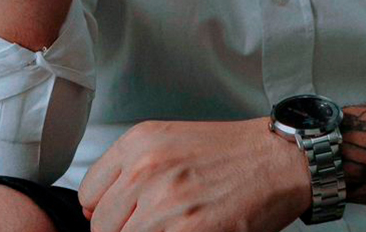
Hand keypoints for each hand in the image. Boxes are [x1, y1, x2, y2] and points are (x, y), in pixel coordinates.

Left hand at [78, 117, 312, 231]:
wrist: (278, 159)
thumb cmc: (232, 153)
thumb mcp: (172, 142)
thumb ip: (133, 169)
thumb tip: (100, 209)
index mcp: (140, 142)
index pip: (88, 194)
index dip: (104, 212)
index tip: (122, 217)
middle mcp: (147, 168)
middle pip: (102, 225)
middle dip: (124, 230)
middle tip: (156, 224)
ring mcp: (166, 202)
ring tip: (175, 228)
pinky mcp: (190, 231)